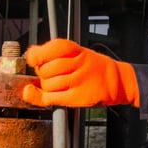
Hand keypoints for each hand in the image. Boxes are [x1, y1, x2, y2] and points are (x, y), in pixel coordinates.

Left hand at [22, 38, 139, 107]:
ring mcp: (78, 81)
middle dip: (42, 73)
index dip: (37, 55)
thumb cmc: (94, 67)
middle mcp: (78, 64)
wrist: (117, 82)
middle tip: (50, 75)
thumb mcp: (78, 53)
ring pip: (47, 85)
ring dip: (46, 87)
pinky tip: (51, 95)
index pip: (50, 49)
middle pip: (45, 69)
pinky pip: (52, 98)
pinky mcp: (78, 97)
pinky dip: (45, 98)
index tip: (34, 60)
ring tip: (57, 85)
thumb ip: (53, 53)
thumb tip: (30, 56)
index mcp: (76, 50)